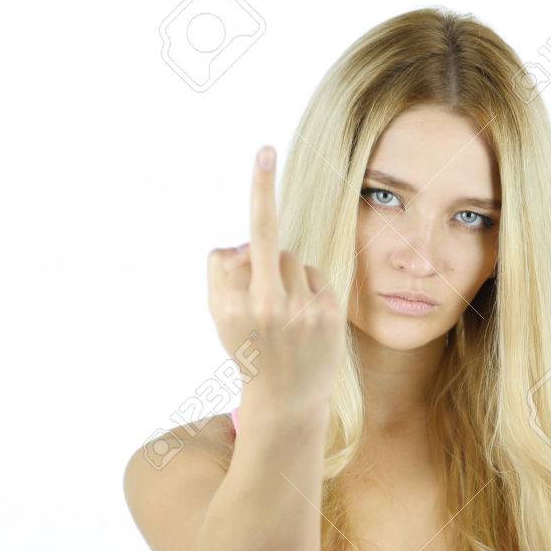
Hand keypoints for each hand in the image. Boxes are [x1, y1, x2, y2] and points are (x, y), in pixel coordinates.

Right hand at [206, 145, 347, 414]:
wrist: (287, 398)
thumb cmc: (248, 349)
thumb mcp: (221, 316)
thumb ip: (224, 272)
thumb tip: (247, 242)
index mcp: (235, 305)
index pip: (243, 241)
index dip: (259, 191)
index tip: (265, 152)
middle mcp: (269, 304)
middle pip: (264, 246)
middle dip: (260, 237)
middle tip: (263, 180)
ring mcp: (303, 308)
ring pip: (291, 259)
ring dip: (284, 275)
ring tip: (283, 313)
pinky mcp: (330, 311)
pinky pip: (313, 274)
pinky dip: (306, 287)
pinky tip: (303, 317)